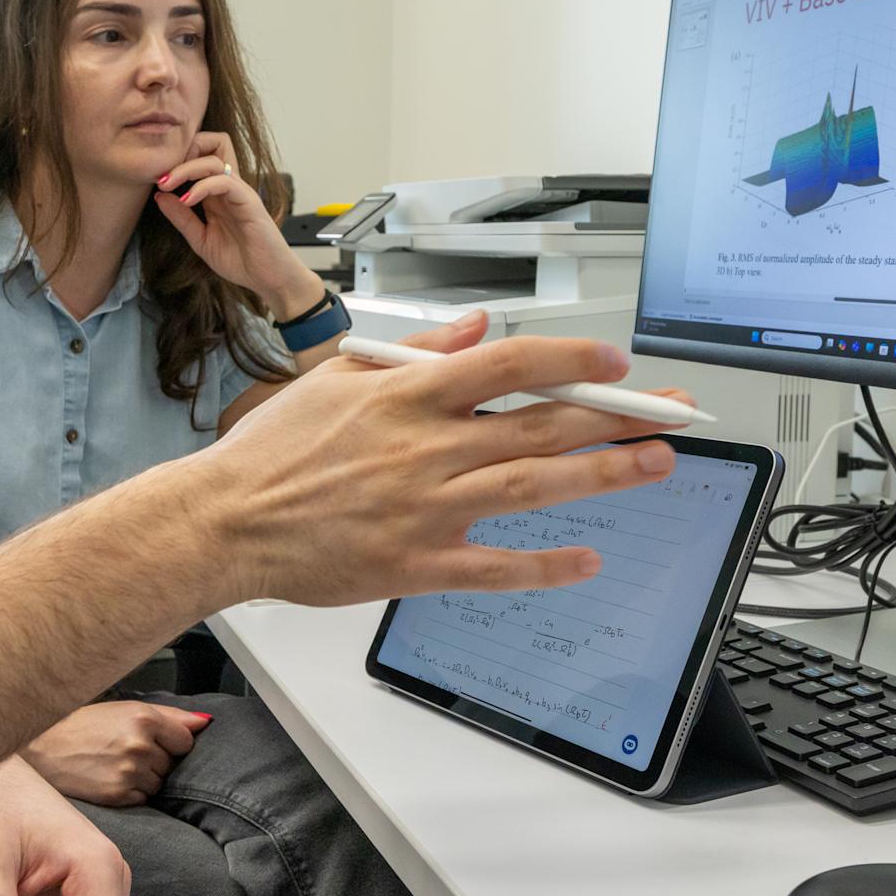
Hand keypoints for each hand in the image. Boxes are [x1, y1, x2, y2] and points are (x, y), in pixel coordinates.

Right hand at [22, 701, 212, 805]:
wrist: (42, 748)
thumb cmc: (83, 726)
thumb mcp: (125, 709)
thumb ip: (170, 716)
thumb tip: (204, 723)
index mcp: (143, 719)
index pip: (185, 740)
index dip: (170, 743)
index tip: (152, 741)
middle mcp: (138, 745)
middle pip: (172, 764)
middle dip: (155, 760)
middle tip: (124, 752)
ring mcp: (128, 773)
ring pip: (159, 784)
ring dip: (144, 778)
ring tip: (116, 765)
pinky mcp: (118, 796)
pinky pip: (143, 799)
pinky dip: (131, 793)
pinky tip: (110, 780)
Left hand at [151, 133, 323, 318]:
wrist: (268, 278)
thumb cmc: (240, 260)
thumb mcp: (200, 239)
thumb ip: (181, 218)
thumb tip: (159, 196)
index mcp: (218, 192)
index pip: (202, 155)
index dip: (180, 157)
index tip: (158, 177)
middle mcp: (229, 187)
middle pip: (211, 144)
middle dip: (182, 152)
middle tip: (160, 177)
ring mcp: (240, 192)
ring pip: (213, 160)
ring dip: (185, 169)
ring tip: (166, 185)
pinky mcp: (249, 202)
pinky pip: (224, 181)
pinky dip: (201, 187)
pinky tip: (187, 201)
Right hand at [172, 309, 693, 607]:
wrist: (225, 522)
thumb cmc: (274, 452)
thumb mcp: (339, 377)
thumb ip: (415, 351)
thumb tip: (476, 327)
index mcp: (410, 396)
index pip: (511, 364)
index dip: (573, 358)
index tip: (615, 360)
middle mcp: (428, 449)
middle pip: (543, 423)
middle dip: (616, 415)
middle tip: (670, 414)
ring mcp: (427, 509)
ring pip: (535, 486)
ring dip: (603, 474)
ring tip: (656, 464)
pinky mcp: (417, 565)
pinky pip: (495, 567)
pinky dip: (544, 566)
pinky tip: (586, 559)